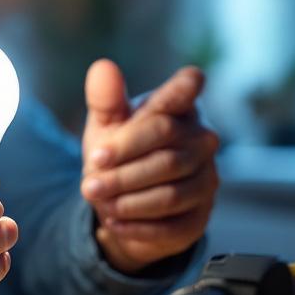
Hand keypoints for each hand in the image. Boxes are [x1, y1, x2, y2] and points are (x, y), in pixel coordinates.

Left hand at [81, 60, 219, 274]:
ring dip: (129, 201)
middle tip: (88, 181)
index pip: (185, 94)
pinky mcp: (199, 217)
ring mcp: (206, 180)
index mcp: (180, 108)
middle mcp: (202, 142)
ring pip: (171, 194)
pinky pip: (173, 227)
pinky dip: (139, 227)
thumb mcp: (106, 124)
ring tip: (99, 201)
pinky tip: (114, 223)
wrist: (121, 202)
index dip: (176, 94)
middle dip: (123, 171)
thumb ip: (105, 98)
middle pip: (167, 154)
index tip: (156, 102)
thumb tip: (103, 66)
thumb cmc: (119, 152)